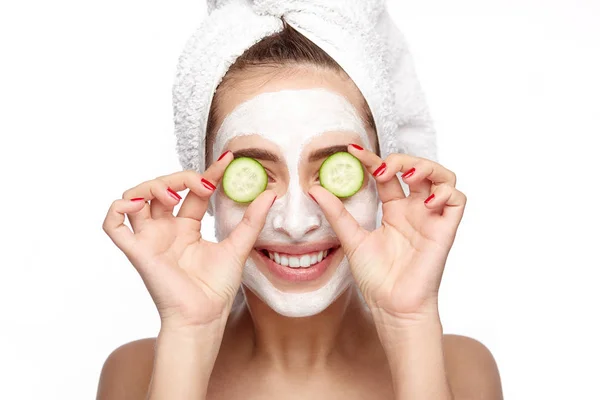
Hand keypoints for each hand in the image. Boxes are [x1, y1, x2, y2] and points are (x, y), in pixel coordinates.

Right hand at [102, 152, 275, 330]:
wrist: (205, 317)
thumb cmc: (216, 289)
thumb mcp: (238, 248)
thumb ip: (251, 220)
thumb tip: (268, 194)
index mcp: (187, 227)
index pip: (193, 191)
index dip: (207, 173)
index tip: (227, 160)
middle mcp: (165, 229)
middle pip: (161, 187)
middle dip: (180, 177)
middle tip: (203, 185)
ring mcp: (150, 238)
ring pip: (135, 197)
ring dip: (152, 187)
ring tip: (174, 196)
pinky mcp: (137, 251)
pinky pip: (113, 225)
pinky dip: (117, 209)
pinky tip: (137, 204)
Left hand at [309, 145, 465, 322]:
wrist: (391, 306)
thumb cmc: (376, 278)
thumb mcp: (351, 239)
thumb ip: (336, 214)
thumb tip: (315, 188)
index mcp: (394, 210)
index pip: (388, 175)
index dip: (373, 159)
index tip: (352, 151)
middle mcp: (415, 210)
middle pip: (419, 168)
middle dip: (402, 159)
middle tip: (381, 169)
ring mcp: (431, 218)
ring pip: (443, 177)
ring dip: (427, 167)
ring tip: (406, 176)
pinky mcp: (445, 230)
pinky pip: (457, 200)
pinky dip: (445, 193)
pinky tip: (424, 202)